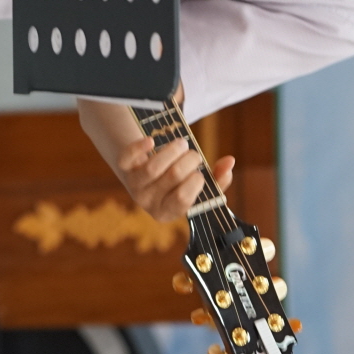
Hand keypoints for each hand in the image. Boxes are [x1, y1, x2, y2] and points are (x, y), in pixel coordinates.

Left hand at [114, 137, 234, 222]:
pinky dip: (140, 147)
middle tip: (194, 154)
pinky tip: (152, 141)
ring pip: (153, 168)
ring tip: (182, 143)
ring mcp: (134, 185)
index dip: (194, 183)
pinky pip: (127, 158)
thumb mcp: (195, 183)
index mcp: (167, 212)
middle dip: (188, 161)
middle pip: (171, 178)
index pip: (183, 200)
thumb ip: (217, 178)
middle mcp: (147, 202)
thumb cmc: (176, 180)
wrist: (142, 169)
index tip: (200, 173)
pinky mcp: (123, 167)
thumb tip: (230, 162)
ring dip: (172, 150)